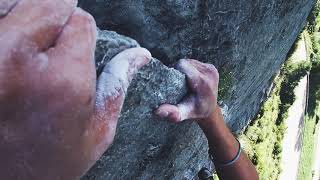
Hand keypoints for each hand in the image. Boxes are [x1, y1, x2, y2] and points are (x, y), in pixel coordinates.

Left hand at [0, 0, 149, 178]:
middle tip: (52, 43)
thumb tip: (139, 56)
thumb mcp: (97, 131)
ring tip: (29, 48)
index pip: (79, 20)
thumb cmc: (50, 162)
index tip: (76, 45)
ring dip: (27, 16)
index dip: (81, 31)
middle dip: (55, 16)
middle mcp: (18, 61)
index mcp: (64, 80)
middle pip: (46, 3)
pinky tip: (12, 51)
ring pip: (15, 4)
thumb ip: (118, 84)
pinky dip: (7, 24)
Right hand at [155, 59, 218, 122]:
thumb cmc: (195, 111)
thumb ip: (174, 113)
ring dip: (184, 69)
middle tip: (177, 83)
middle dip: (179, 70)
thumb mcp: (185, 113)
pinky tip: (190, 79)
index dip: (174, 71)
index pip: (182, 65)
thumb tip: (158, 111)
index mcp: (203, 82)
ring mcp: (212, 69)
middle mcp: (209, 73)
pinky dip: (190, 69)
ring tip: (183, 82)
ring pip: (189, 61)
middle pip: (185, 62)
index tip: (173, 82)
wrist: (210, 110)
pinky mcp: (212, 67)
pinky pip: (195, 63)